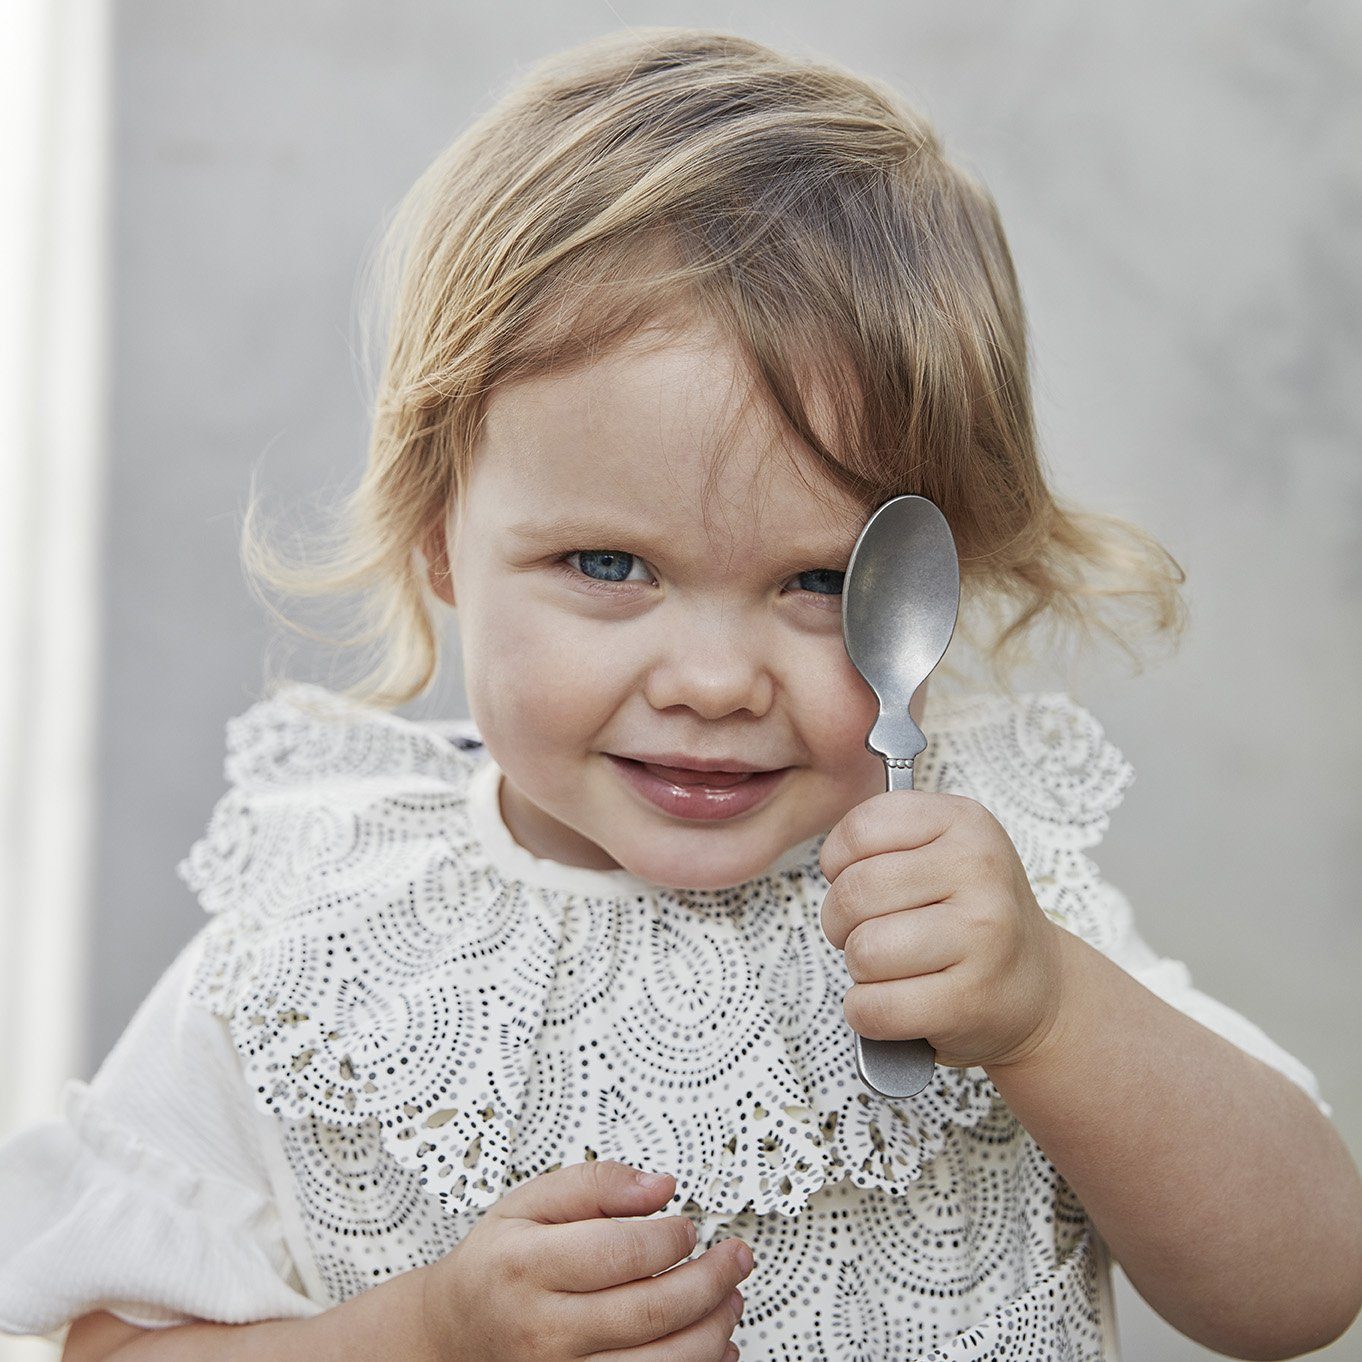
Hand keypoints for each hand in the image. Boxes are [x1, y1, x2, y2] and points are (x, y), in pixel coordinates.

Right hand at [419, 1158, 752, 1360]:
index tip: (690, 1227)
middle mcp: (544, 1328)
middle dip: (710, 1282)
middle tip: (734, 1258)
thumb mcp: (529, 1202)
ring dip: (712, 1330)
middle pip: (649, 1313)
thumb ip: (595, 1183)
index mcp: (528, 1265)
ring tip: (729, 1298)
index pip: (619, 1253)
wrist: (456, 1331)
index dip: (670, 1238)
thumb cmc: (498, 1264)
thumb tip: (659, 1187)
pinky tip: (712, 1344)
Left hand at [819, 789, 1066, 1069]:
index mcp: (965, 822)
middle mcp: (979, 870)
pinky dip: (866, 1013)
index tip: (854, 879)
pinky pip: (876, 1007)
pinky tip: (892, 1002)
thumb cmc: (973, 917)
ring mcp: (980, 935)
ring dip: (859, 970)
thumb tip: (830, 862)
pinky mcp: (970, 999)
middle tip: (866, 932)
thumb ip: (886, 838)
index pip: (862, 829)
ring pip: (863, 951)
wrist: (1038, 987)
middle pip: (854, 893)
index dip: (838, 863)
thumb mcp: (945, 849)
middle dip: (840, 922)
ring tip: (890, 967)